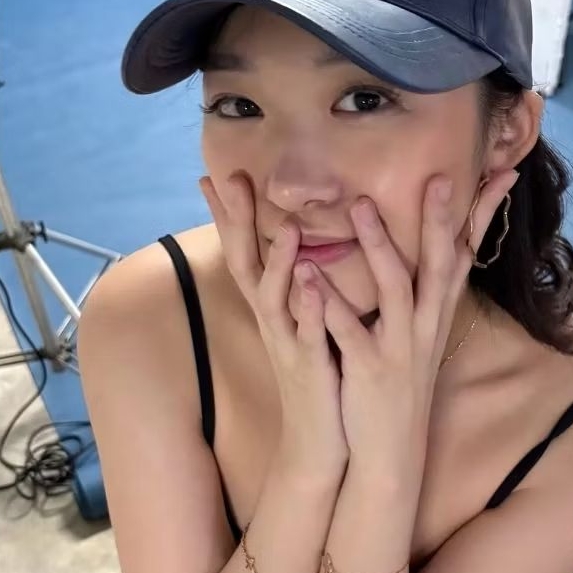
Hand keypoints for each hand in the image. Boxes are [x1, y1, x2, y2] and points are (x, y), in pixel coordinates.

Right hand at [199, 173, 348, 478]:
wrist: (320, 437)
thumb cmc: (315, 371)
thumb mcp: (301, 321)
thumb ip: (296, 286)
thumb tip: (296, 250)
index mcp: (273, 306)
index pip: (244, 251)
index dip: (228, 217)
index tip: (212, 176)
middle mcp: (271, 320)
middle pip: (245, 264)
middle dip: (237, 223)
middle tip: (230, 179)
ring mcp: (287, 343)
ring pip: (273, 297)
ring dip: (277, 261)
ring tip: (287, 227)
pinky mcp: (310, 367)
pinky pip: (307, 334)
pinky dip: (308, 307)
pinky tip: (312, 282)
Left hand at [299, 170, 519, 473]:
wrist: (389, 450)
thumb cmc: (402, 380)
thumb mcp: (422, 333)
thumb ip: (426, 291)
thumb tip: (439, 251)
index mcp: (436, 311)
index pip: (465, 254)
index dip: (484, 215)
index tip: (502, 173)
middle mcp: (426, 324)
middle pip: (440, 264)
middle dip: (440, 220)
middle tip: (439, 178)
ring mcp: (400, 347)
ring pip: (396, 290)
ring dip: (380, 247)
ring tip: (361, 206)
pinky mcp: (369, 370)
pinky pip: (349, 331)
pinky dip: (330, 302)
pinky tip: (308, 273)